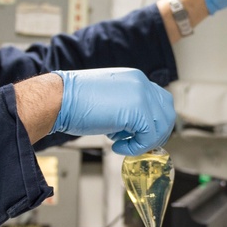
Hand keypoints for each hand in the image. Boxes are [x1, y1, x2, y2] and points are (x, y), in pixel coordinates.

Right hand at [51, 68, 174, 155]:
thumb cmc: (74, 101)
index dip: (153, 121)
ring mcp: (141, 96)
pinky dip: (135, 148)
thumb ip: (126, 107)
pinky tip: (117, 146)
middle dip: (156, 133)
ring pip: (161, 127)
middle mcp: (141, 84)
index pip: (159, 101)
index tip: (140, 134)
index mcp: (135, 78)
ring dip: (144, 141)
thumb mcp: (108, 99)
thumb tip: (135, 127)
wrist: (59, 99)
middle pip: (167, 113)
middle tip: (139, 144)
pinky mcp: (137, 111)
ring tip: (123, 144)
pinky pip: (149, 137)